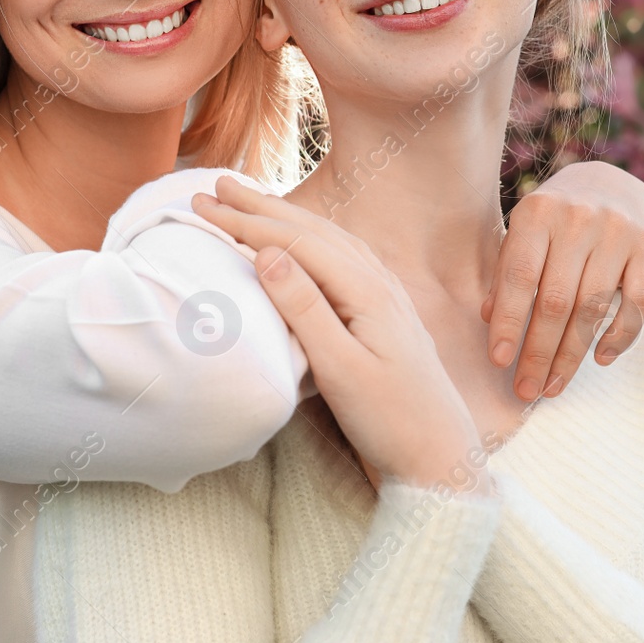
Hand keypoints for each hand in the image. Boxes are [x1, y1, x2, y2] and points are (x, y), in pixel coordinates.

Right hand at [192, 176, 489, 493]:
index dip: (246, 220)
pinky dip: (309, 239)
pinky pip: (340, 257)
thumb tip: (266, 252)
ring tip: (248, 200)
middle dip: (260, 207)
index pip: (296, 241)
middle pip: (312, 230)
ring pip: (327, 240)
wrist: (440, 457)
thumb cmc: (390, 421)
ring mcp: (385, 294)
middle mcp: (379, 281)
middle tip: (215, 185)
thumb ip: (304, 309)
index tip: (203, 205)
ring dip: (284, 217)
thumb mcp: (341, 370)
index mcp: (366, 290)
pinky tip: (299, 240)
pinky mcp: (384, 311)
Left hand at [483, 161, 643, 398]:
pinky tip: (600, 358)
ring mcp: (617, 232)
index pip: (520, 276)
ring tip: (552, 385)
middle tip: (525, 389)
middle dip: (538, 351)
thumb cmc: (554, 219)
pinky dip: (620, 336)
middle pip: (556, 300)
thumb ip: (507, 270)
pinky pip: (637, 303)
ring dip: (571, 354)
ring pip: (592, 307)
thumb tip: (487, 317)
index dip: (508, 321)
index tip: (498, 361)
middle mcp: (579, 219)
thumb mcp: (524, 231)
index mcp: (539, 212)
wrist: (611, 183)